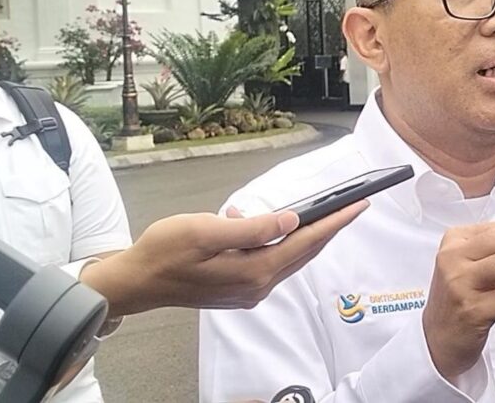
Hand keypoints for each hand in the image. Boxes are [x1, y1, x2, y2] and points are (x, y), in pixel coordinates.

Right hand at [81, 201, 368, 316]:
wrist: (137, 281)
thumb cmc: (165, 250)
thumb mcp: (206, 230)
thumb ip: (253, 228)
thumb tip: (291, 219)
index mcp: (254, 271)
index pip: (305, 241)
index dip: (334, 222)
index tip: (358, 205)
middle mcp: (257, 286)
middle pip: (304, 252)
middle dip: (330, 227)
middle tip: (353, 205)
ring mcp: (249, 291)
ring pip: (290, 258)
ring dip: (306, 235)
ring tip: (324, 213)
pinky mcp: (239, 288)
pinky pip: (272, 262)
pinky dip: (280, 243)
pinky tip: (270, 227)